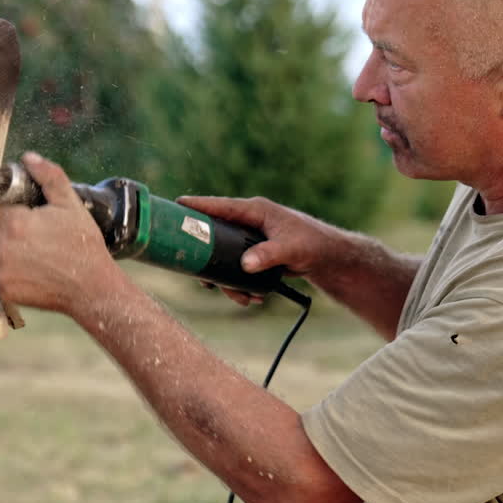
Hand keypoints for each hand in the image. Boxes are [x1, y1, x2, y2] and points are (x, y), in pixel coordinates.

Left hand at [0, 152, 113, 315]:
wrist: (93, 287)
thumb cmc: (84, 246)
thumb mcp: (71, 205)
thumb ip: (49, 176)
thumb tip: (28, 158)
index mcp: (14, 222)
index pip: (0, 208)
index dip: (16, 211)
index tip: (33, 218)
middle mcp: (2, 247)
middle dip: (12, 229)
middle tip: (39, 237)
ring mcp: (1, 270)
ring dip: (11, 249)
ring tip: (38, 254)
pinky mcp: (4, 289)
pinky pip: (1, 273)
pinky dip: (13, 271)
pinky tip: (35, 270)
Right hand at [177, 195, 341, 305]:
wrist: (326, 256)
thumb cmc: (312, 243)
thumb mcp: (290, 249)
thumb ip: (268, 254)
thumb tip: (245, 264)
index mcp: (255, 211)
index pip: (221, 206)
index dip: (198, 206)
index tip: (177, 205)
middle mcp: (248, 222)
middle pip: (215, 235)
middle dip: (208, 258)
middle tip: (202, 278)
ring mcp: (249, 238)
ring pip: (224, 257)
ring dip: (227, 280)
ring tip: (240, 298)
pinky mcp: (253, 253)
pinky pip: (236, 267)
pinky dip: (239, 284)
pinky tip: (250, 297)